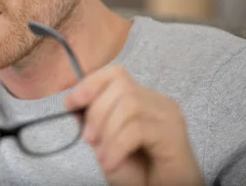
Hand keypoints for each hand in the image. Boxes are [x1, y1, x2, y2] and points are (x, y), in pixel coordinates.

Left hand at [64, 65, 203, 185]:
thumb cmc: (139, 173)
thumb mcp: (106, 143)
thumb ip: (92, 121)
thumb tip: (72, 101)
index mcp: (142, 99)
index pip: (116, 74)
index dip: (91, 83)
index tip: (71, 102)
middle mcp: (158, 102)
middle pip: (121, 86)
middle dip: (97, 112)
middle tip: (88, 138)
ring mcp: (168, 116)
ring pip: (130, 105)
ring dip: (108, 131)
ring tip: (102, 156)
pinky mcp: (174, 134)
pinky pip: (138, 130)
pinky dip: (117, 146)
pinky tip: (111, 162)